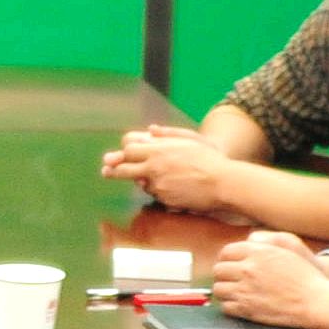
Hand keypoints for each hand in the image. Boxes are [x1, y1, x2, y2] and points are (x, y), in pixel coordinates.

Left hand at [99, 125, 237, 214]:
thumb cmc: (209, 159)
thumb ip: (168, 134)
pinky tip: (174, 186)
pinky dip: (159, 190)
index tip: (116, 156)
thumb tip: (150, 130)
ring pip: (140, 182)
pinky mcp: (164, 198)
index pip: (129, 148)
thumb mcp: (190, 140)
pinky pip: (155, 194)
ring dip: (143, 180)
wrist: (223, 182)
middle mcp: (154, 166)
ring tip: (162, 177)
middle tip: (105, 171)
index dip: (122, 152)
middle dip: (113, 170)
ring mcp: (158, 184)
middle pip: (124, 168)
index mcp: (159, 149)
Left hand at [206, 232, 328, 328]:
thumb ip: (262, 246)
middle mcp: (248, 269)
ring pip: (219, 289)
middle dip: (224, 275)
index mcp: (258, 253)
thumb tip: (246, 244)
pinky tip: (239, 305)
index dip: (226, 258)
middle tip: (230, 279)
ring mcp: (245, 290)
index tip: (228, 264)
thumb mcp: (286, 250)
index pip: (227, 252)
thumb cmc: (304, 276)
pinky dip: (230, 306)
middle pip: (219, 270)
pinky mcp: (246, 308)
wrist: (315, 301)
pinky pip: (226, 307)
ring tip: (234, 292)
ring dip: (225, 291)